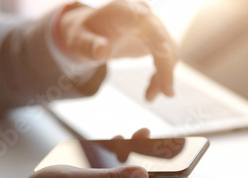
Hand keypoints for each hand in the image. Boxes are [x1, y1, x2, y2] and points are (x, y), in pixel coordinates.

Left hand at [57, 0, 177, 100]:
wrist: (88, 33)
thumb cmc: (83, 34)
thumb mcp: (79, 40)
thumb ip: (89, 45)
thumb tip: (102, 51)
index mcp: (124, 10)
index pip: (145, 21)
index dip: (157, 35)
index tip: (165, 52)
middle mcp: (143, 15)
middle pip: (163, 39)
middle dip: (166, 67)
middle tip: (166, 93)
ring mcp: (152, 27)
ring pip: (168, 52)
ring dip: (164, 76)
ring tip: (150, 97)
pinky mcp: (156, 40)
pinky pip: (165, 59)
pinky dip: (161, 76)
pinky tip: (151, 93)